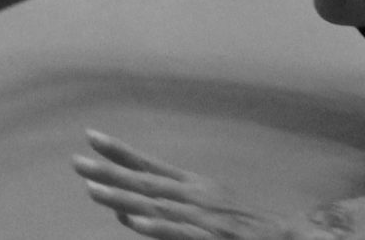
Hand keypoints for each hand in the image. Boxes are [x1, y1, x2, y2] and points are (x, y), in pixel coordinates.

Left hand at [70, 133, 306, 239]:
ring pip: (156, 206)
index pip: (148, 164)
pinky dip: (156, 226)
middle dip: (110, 172)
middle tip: (76, 163)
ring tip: (93, 190)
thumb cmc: (243, 225)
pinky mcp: (211, 238)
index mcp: (191, 185)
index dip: (119, 151)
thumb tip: (123, 211)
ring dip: (124, 197)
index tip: (90, 136)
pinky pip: (178, 233)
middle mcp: (194, 196)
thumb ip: (165, 208)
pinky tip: (132, 221)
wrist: (288, 237)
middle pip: (145, 181)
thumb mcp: (205, 206)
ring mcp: (203, 217)